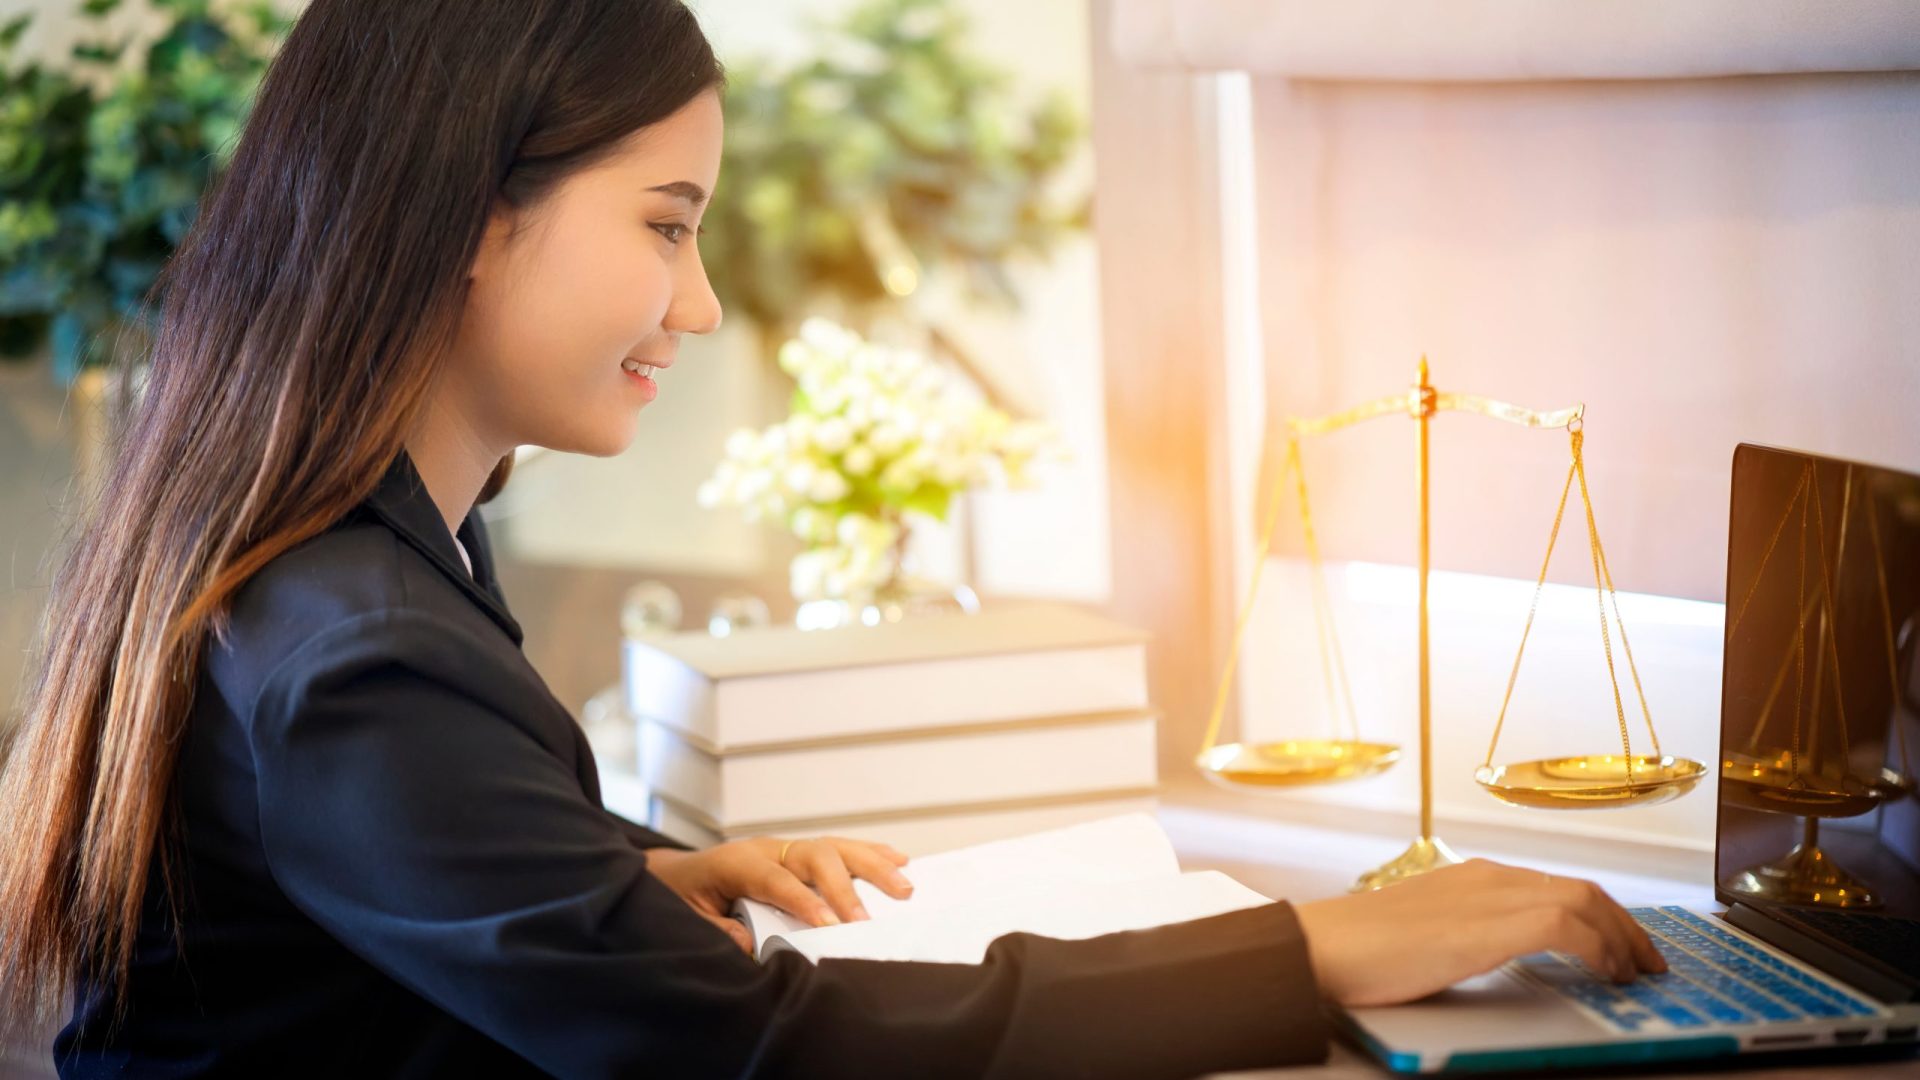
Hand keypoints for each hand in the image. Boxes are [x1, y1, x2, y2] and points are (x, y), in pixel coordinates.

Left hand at [644, 836, 913, 953]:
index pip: (777, 880)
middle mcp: (767, 847)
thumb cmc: (681, 897)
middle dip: (845, 887)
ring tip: (905, 885)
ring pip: (835, 848)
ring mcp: (786, 847)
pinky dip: (871, 853)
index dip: (805, 901)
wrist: (675, 874)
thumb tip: (751, 943)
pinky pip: (840, 848)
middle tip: (868, 919)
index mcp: (737, 862)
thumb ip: (717, 930)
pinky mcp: (798, 852)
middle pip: (815, 857)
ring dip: (873, 865)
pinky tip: (900, 859)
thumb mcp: (687, 917)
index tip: (830, 924)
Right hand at [1293, 858, 1666, 1006]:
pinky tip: (1604, 971)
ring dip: (1621, 937)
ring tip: (1635, 972)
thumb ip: (1463, 933)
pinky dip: (1597, 947)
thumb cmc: (1358, 948)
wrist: (1321, 947)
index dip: (1601, 916)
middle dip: (1626, 926)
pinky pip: (1565, 924)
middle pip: (1583, 889)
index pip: (1557, 886)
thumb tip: (1486, 954)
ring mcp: (1490, 896)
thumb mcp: (1425, 932)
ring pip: (1584, 900)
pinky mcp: (1488, 925)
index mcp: (1473, 877)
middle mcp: (1489, 877)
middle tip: (1646, 961)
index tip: (1621, 946)